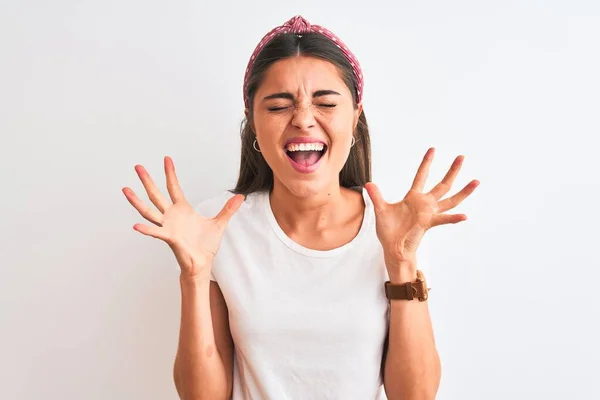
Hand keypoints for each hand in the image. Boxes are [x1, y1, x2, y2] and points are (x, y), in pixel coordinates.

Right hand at [122, 156, 244, 278]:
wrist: (203, 263)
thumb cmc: (206, 245)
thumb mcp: (220, 223)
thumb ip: (228, 209)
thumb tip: (241, 197)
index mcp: (183, 210)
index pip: (174, 187)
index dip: (170, 173)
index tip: (167, 159)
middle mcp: (172, 216)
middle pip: (156, 194)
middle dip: (147, 181)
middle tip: (138, 167)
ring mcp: (168, 226)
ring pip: (149, 211)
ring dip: (137, 201)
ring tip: (126, 190)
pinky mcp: (169, 238)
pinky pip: (156, 233)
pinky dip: (146, 230)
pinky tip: (136, 226)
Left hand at [365, 148, 478, 273]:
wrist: (392, 248)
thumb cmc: (388, 231)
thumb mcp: (381, 210)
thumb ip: (377, 196)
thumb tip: (368, 184)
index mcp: (413, 197)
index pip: (421, 176)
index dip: (427, 163)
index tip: (433, 149)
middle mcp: (425, 204)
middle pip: (442, 184)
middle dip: (452, 171)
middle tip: (461, 157)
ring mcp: (429, 213)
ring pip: (450, 200)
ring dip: (463, 192)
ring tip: (476, 181)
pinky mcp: (428, 223)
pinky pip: (443, 219)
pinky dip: (453, 218)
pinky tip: (464, 216)